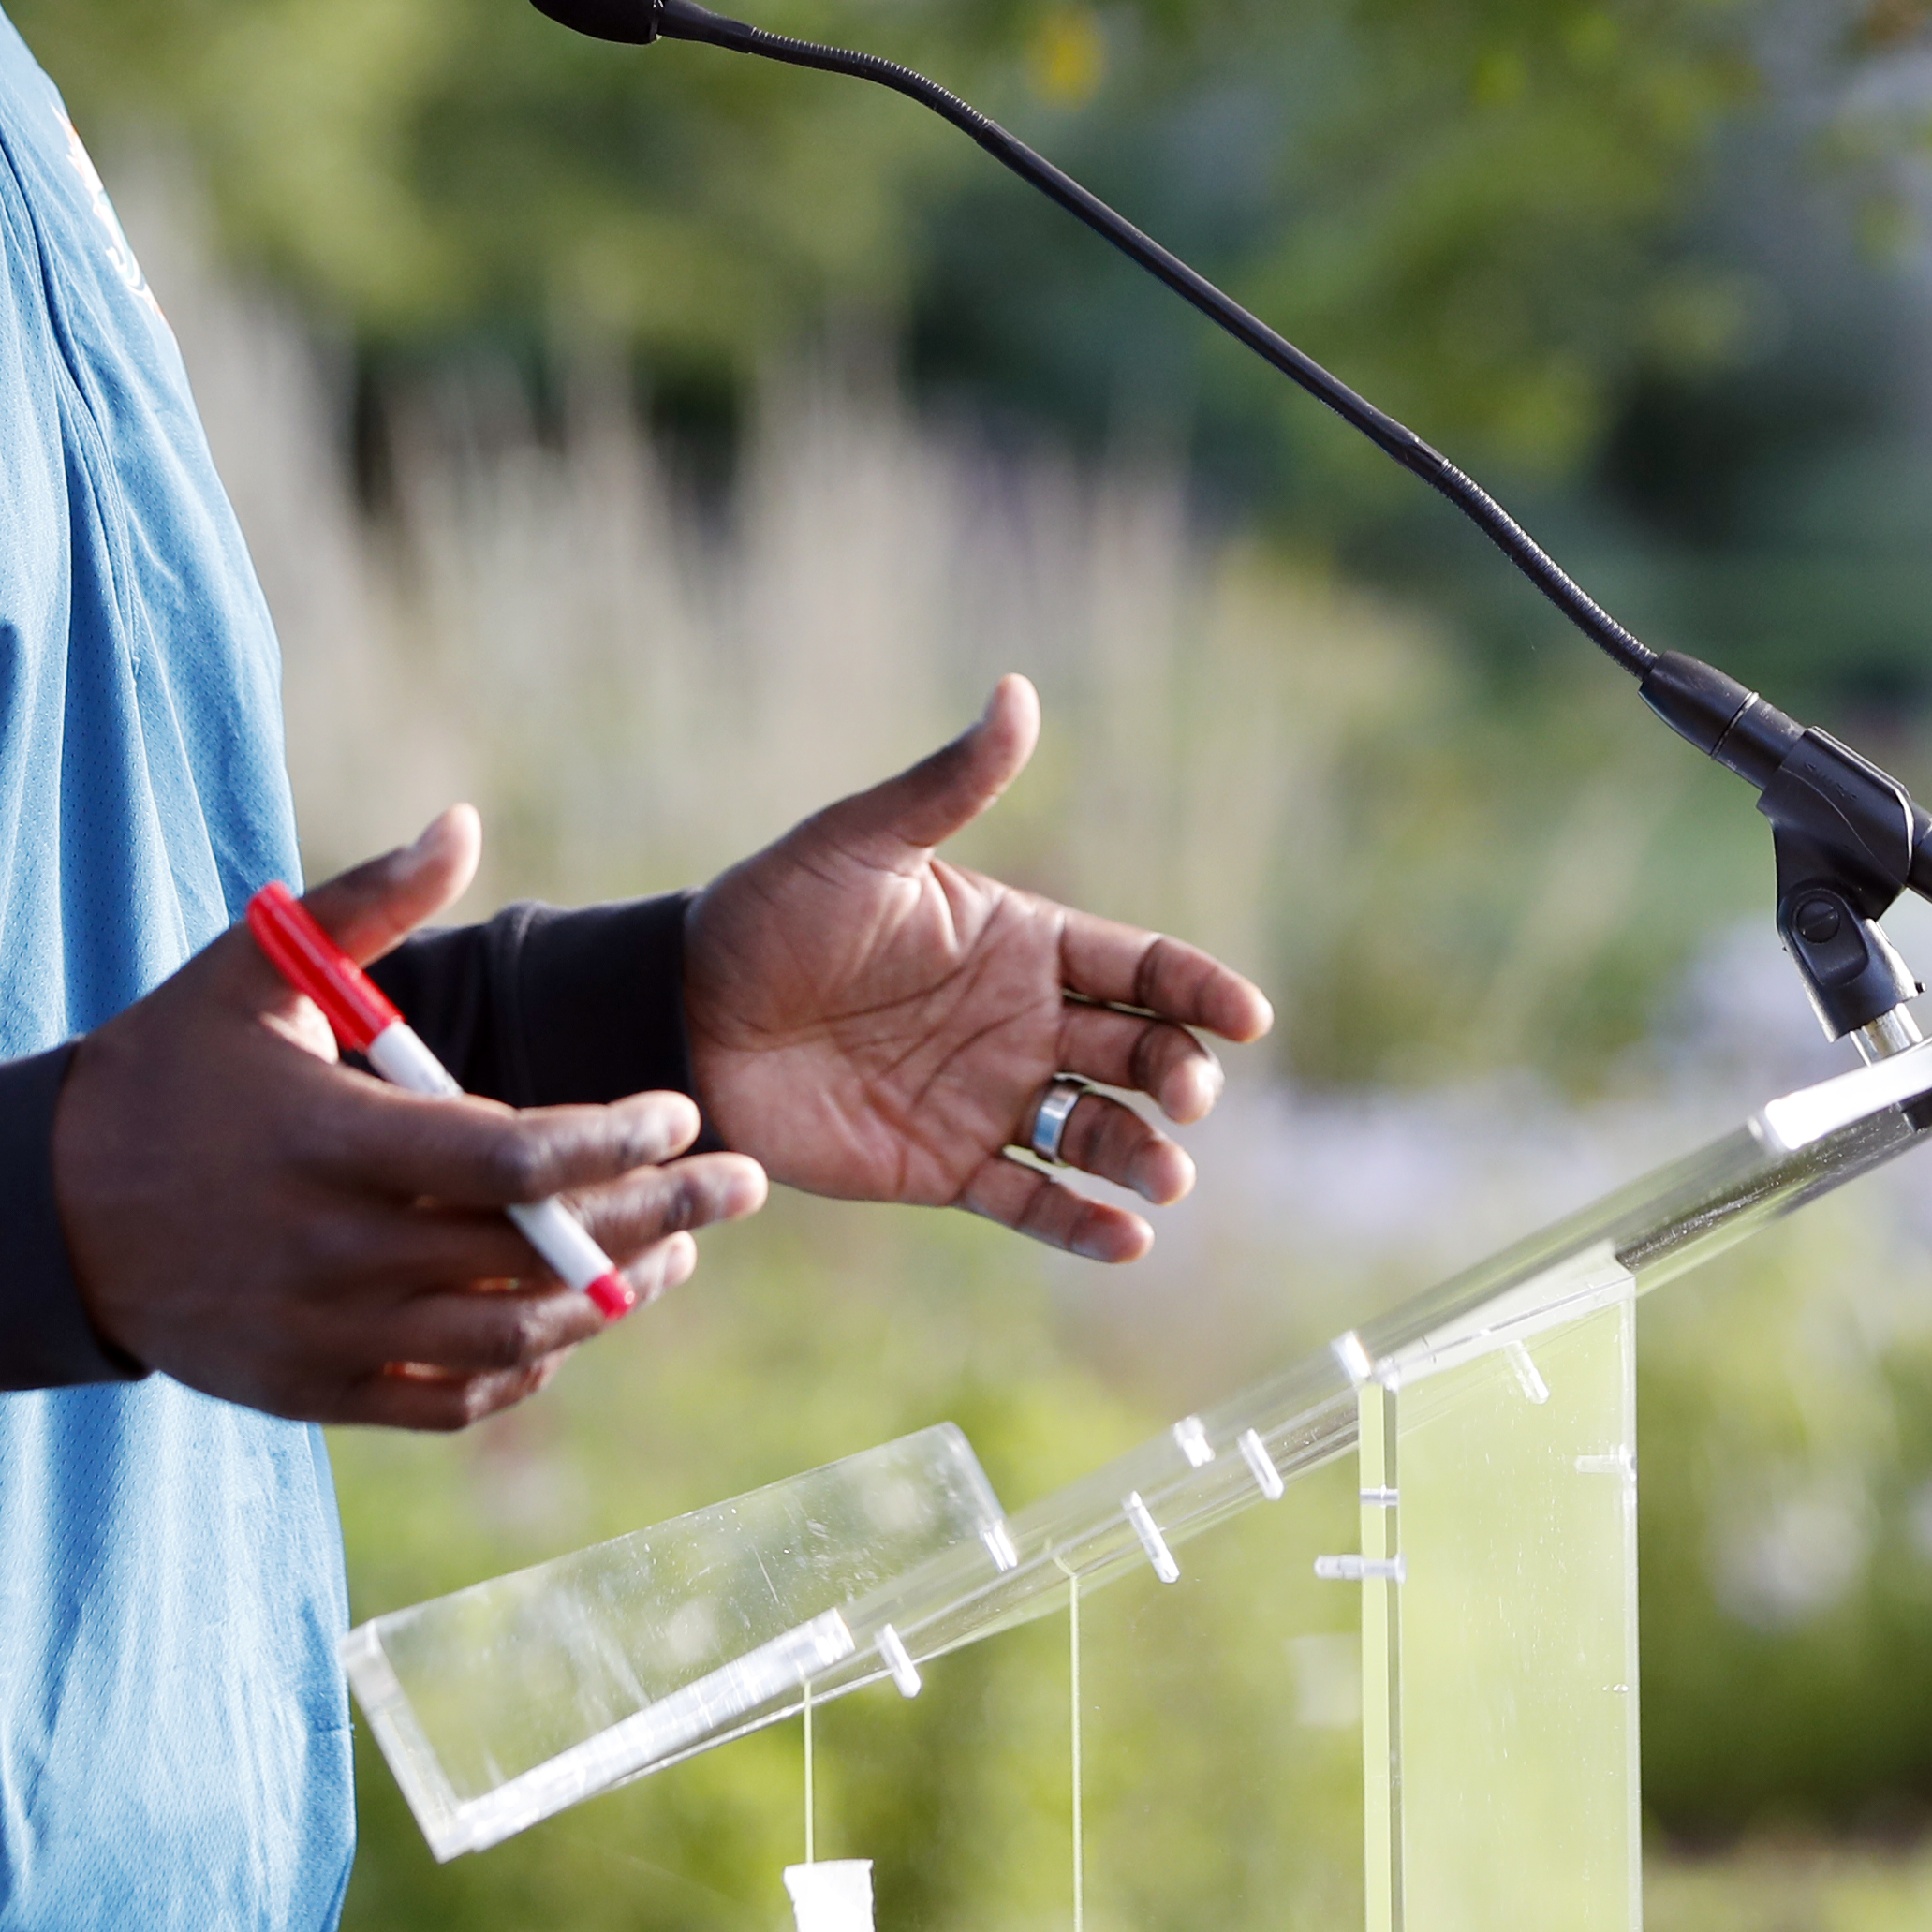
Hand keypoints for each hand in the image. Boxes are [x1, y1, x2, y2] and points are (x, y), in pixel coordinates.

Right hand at [55, 807, 768, 1428]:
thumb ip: (368, 903)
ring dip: (609, 1299)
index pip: (509, 1154)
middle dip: (655, 1217)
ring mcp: (323, 1333)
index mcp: (330, 1139)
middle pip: (532, 1253)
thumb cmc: (164, 1069)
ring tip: (678, 1251)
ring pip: (508, 1340)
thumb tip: (465, 821)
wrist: (41, 1213)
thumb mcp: (252, 967)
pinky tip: (576, 1318)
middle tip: (741, 1184)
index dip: (612, 1139)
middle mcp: (333, 1250)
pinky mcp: (312, 1392)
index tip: (682, 1113)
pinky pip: (451, 1401)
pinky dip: (526, 1369)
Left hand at [682, 676, 1274, 1262]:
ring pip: (1099, 1133)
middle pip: (1138, 1052)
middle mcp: (1022, 1025)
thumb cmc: (772, 912)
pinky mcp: (944, 1168)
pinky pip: (1031, 1201)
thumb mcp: (864, 843)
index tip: (1247, 1017)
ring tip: (1165, 1178)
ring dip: (1143, 1155)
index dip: (1200, 988)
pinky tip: (1125, 1240)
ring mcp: (988, 1100)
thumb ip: (950, 784)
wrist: (684, 1012)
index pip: (1141, 966)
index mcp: (1021, 943)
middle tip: (1186, 1094)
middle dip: (1180, 1073)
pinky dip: (1083, 1226)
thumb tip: (1019, 692)